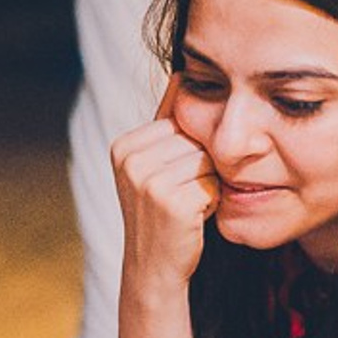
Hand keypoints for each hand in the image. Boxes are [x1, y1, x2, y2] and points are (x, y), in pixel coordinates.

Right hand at [112, 91, 217, 286]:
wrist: (154, 267)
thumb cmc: (162, 212)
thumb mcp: (157, 162)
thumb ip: (167, 119)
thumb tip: (182, 70)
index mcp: (124, 145)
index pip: (180, 125)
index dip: (187, 153)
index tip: (170, 180)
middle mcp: (131, 160)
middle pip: (195, 141)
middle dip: (200, 168)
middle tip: (181, 196)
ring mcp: (148, 181)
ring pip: (207, 161)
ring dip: (207, 184)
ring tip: (186, 205)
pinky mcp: (171, 202)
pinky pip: (213, 185)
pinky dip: (212, 202)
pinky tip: (192, 218)